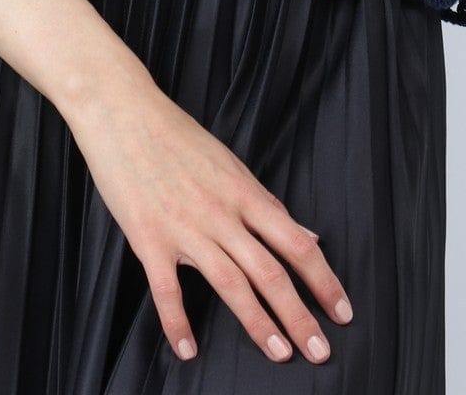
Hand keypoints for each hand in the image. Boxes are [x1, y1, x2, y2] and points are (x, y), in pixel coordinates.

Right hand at [66, 75, 352, 366]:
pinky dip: (178, 323)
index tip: (342, 310)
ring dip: (259, 323)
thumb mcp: (231, 163)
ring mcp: (186, 228)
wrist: (123, 112)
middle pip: (271, 272)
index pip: (297, 243)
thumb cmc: (177, 136)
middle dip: (299, 315)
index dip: (324, 280)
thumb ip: (267, 204)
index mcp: (245, 193)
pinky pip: (167, 290)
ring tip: (280, 353)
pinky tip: (188, 351)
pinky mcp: (149, 238)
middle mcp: (222, 214)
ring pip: (231, 284)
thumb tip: (306, 232)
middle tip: (320, 350)